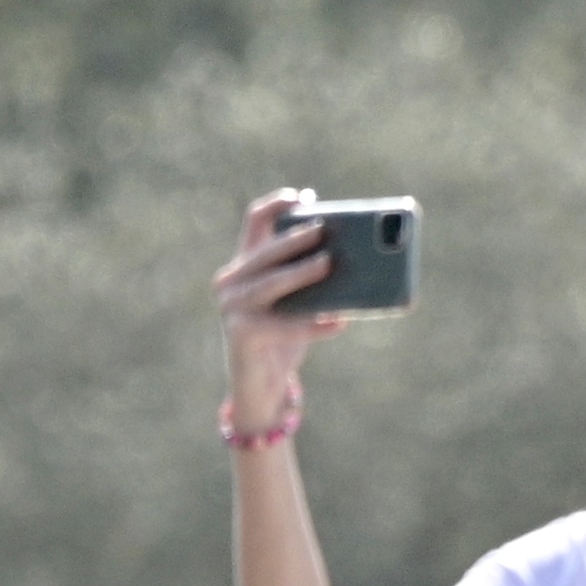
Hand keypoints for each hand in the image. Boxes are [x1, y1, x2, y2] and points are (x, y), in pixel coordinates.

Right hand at [213, 189, 345, 421]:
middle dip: (296, 238)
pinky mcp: (241, 335)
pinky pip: (282, 326)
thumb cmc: (285, 337)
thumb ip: (312, 276)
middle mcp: (232, 281)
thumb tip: (353, 255)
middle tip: (325, 231)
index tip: (304, 197)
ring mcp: (232, 308)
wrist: (262, 388)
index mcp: (245, 265)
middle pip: (266, 251)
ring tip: (330, 264)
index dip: (277, 205)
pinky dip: (312, 325)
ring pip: (271, 283)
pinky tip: (338, 323)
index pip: (255, 221)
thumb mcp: (299, 301)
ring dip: (301, 272)